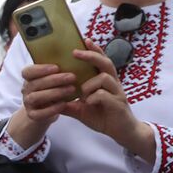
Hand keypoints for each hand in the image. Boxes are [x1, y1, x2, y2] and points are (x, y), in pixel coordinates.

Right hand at [7, 60, 78, 147]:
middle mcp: (26, 90)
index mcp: (29, 78)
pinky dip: (52, 109)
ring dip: (54, 92)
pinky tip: (64, 104)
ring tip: (71, 89)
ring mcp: (28, 103)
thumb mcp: (52, 78)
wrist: (45, 111)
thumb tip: (76, 50)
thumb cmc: (52, 89)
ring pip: (36, 97)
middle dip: (54, 80)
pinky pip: (40, 113)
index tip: (57, 67)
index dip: (40, 69)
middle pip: (35, 83)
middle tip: (72, 77)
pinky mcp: (32, 115)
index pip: (27, 71)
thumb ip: (58, 67)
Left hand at [59, 44, 154, 160]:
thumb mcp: (81, 110)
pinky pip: (103, 94)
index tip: (84, 40)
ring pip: (104, 77)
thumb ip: (68, 104)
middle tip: (76, 52)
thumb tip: (51, 100)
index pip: (101, 60)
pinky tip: (89, 104)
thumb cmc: (103, 117)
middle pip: (105, 62)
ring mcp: (117, 92)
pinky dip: (93, 97)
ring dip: (89, 84)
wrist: (121, 132)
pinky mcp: (118, 103)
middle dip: (91, 55)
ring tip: (83, 96)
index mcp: (105, 81)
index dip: (94, 49)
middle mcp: (113, 83)